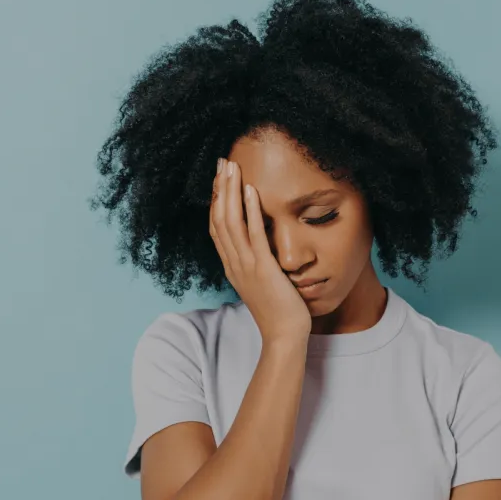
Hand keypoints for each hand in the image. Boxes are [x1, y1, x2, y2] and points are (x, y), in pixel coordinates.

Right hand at [210, 158, 311, 343]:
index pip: (217, 226)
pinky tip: (251, 191)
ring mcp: (246, 265)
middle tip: (221, 163)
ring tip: (231, 168)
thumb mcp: (262, 282)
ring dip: (229, 192)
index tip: (219, 179)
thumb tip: (262, 248)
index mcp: (232, 265)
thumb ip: (257, 264)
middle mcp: (234, 263)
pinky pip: (253, 235)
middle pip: (218, 218)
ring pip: (230, 222)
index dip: (216, 200)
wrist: (284, 336)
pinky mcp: (263, 268)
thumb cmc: (279, 311)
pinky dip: (250, 211)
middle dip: (219, 188)